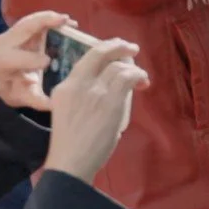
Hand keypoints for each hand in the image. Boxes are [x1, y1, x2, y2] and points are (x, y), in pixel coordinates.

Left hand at [0, 11, 70, 110]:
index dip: (31, 59)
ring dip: (49, 18)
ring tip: (68, 21)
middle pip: (21, 29)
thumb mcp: (23, 98)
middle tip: (65, 22)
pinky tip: (63, 21)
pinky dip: (48, 18)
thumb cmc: (14, 89)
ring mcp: (9, 34)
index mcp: (0, 63)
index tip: (48, 62)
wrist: (4, 80)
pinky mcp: (18, 30)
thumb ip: (36, 101)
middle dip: (43, 22)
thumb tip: (53, 104)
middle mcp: (1, 44)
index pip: (14, 58)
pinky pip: (32, 20)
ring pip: (28, 21)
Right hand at [43, 38, 148, 178]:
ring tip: (141, 76)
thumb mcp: (68, 112)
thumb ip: (82, 96)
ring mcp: (94, 92)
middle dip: (118, 46)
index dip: (103, 48)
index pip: (85, 58)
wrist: (70, 162)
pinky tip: (143, 82)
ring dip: (134, 67)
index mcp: (65, 87)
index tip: (114, 49)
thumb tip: (108, 84)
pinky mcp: (110, 102)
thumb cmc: (71, 144)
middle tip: (131, 48)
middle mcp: (77, 84)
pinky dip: (139, 76)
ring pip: (118, 66)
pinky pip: (128, 78)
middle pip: (100, 53)